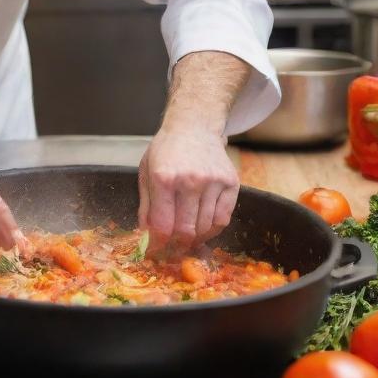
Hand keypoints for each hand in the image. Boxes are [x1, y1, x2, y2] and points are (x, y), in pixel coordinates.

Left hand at [137, 120, 239, 253]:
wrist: (194, 126)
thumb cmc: (166, 150)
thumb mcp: (146, 172)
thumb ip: (146, 205)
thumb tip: (146, 235)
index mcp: (163, 177)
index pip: (163, 225)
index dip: (159, 244)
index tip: (157, 250)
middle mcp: (190, 180)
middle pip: (186, 230)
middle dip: (177, 245)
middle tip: (173, 249)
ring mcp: (213, 182)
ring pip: (206, 228)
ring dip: (195, 238)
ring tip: (187, 237)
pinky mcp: (231, 183)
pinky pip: (223, 219)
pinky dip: (213, 229)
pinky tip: (203, 227)